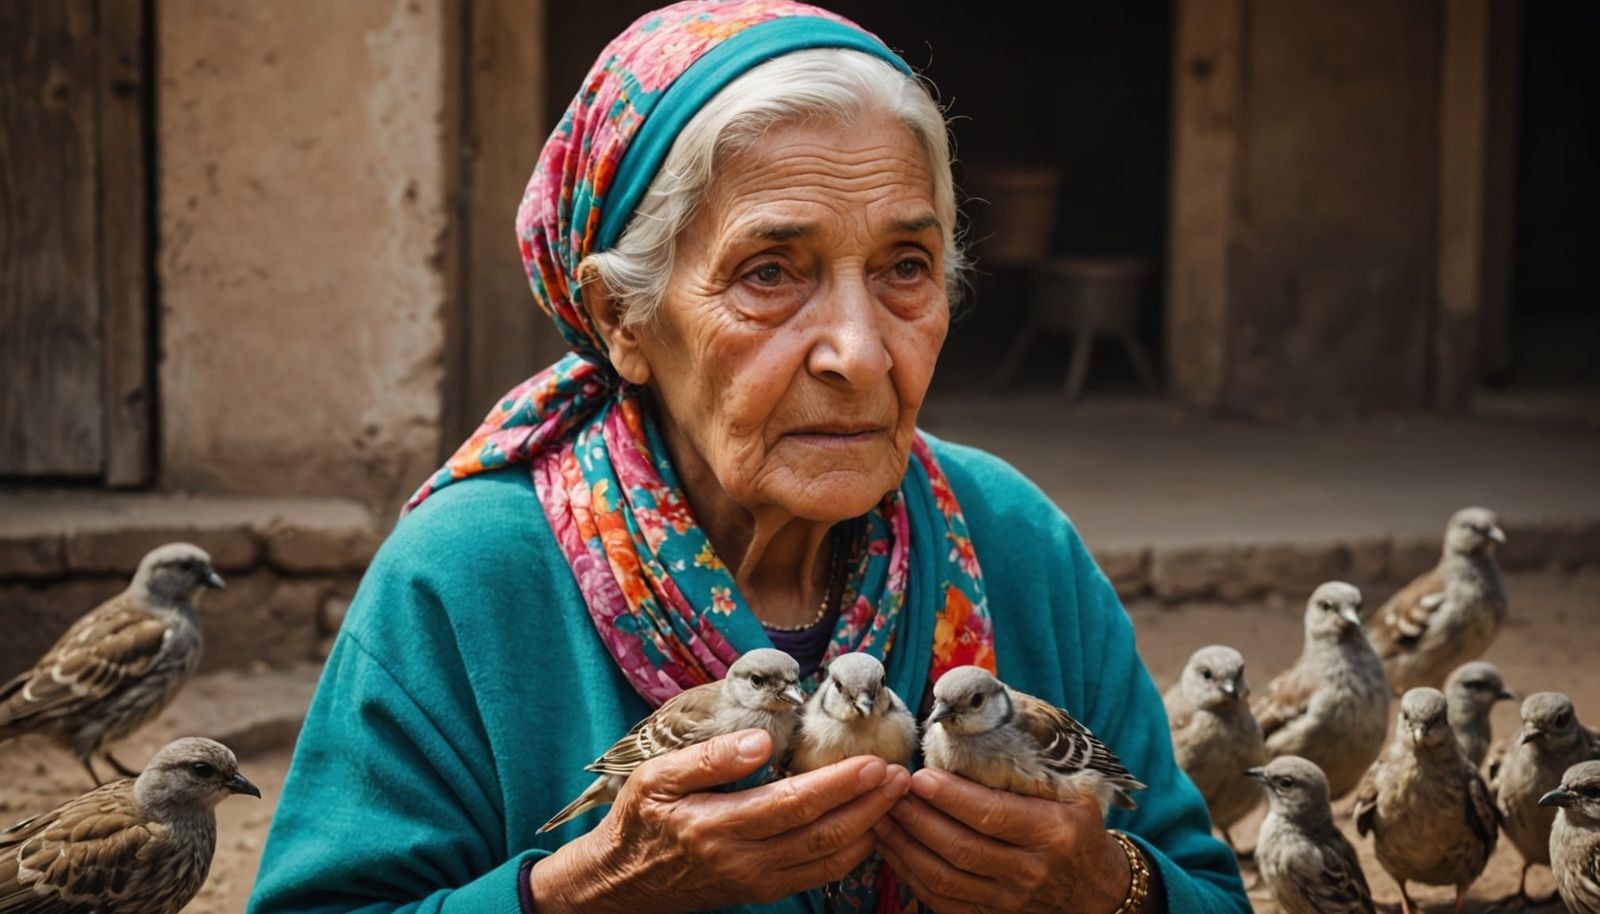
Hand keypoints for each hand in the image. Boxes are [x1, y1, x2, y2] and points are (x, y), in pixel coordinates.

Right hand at [529, 730, 910, 913]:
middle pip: (822, 835)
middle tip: (902, 775)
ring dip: (868, 829)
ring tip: (895, 797)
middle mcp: (743, 860)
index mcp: (717, 825)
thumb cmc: (639, 820)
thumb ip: (710, 757)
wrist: (621, 882)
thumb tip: (761, 740)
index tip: (873, 761)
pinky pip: (817, 875)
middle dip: (869, 806)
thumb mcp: (656, 776)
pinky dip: (850, 853)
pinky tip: (868, 828)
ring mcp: (756, 881)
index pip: (793, 804)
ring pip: (827, 860)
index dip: (838, 784)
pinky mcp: (762, 890)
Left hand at [873, 768, 1131, 913]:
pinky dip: (911, 875)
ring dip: (905, 847)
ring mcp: (1009, 900)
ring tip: (879, 816)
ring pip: (944, 878)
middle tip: (888, 791)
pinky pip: (942, 901)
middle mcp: (1030, 870)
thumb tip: (978, 735)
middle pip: (961, 848)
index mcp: (1052, 831)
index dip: (951, 797)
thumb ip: (1033, 770)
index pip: (992, 815)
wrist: (1097, 890)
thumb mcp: (1074, 793)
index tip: (919, 776)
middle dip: (917, 818)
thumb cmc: (1079, 828)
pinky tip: (892, 849)